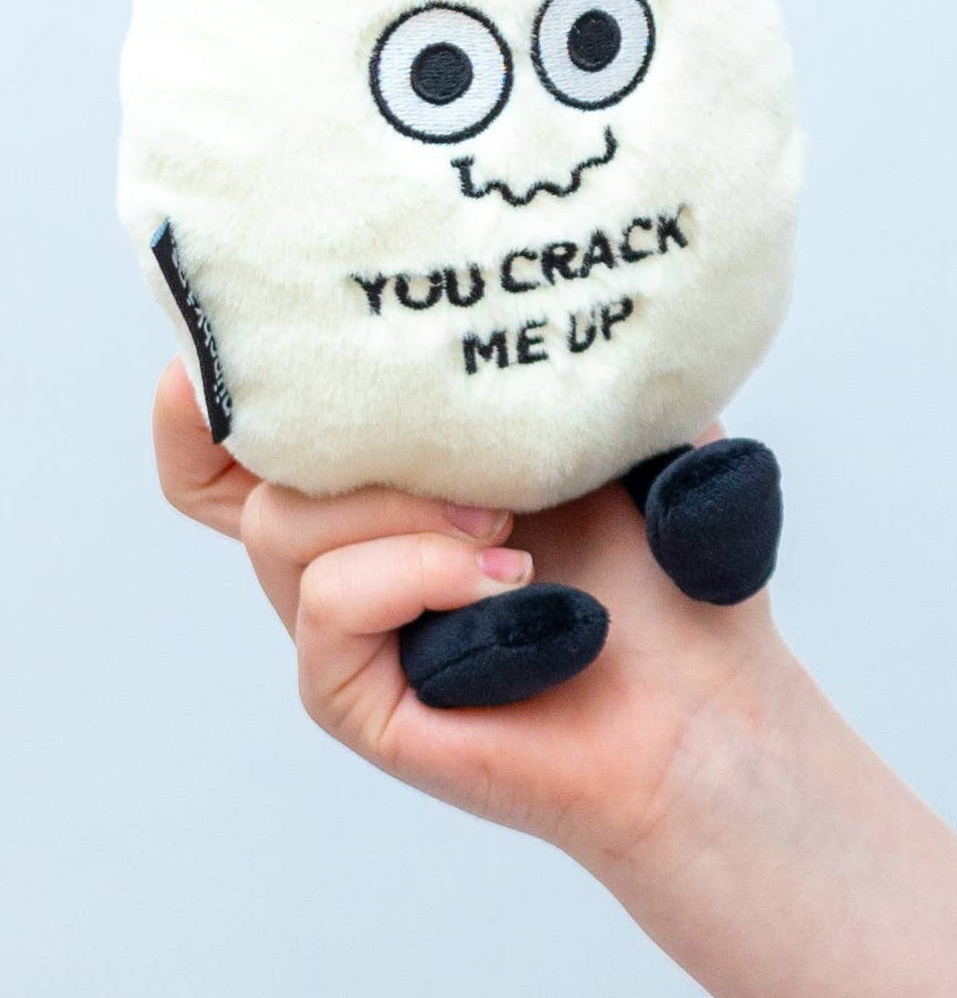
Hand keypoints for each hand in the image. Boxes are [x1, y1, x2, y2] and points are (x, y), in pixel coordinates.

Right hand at [150, 359, 791, 876]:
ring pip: (280, 530)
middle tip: (490, 461)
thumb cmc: (667, 566)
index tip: (224, 363)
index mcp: (387, 493)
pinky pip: (331, 606)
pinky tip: (505, 580)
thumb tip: (514, 296)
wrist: (712, 698)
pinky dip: (415, 573)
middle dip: (350, 432)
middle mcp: (349, 560)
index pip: (234, 457)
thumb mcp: (612, 432)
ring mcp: (346, 635)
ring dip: (403, 507)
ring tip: (509, 524)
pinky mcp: (357, 701)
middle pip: (255, 474)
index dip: (204, 411)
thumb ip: (545, 369)